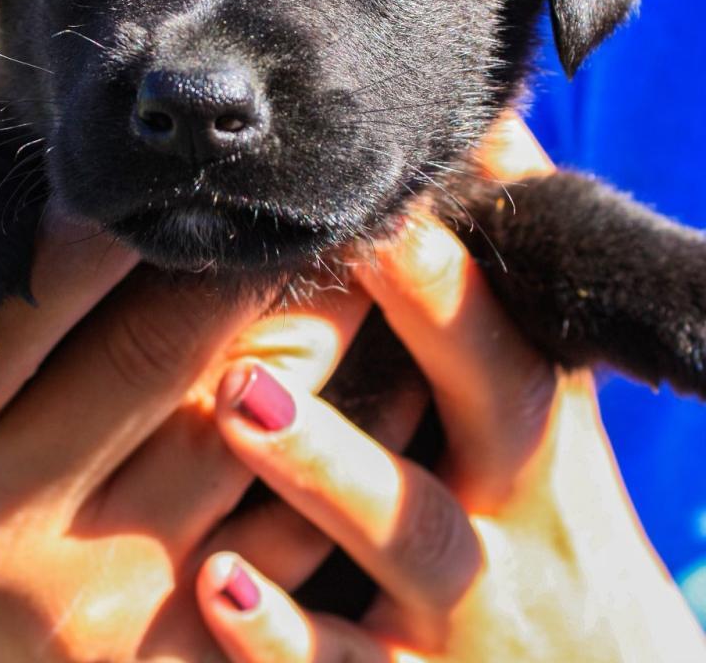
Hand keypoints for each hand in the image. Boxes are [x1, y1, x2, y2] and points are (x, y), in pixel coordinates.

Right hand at [0, 209, 418, 660]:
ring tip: (352, 269)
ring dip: (320, 327)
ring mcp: (88, 608)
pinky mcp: (173, 657)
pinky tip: (390, 378)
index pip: (8, 312)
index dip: (95, 232)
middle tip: (294, 201)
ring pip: (250, 429)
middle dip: (242, 258)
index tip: (166, 178)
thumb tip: (80, 177)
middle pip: (156, 353)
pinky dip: (360, 437)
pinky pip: (303, 530)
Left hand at [196, 116, 705, 661]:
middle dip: (430, 311)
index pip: (512, 328)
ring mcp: (467, 620)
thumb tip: (478, 151)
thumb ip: (494, 324)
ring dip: (327, 463)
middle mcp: (513, 518)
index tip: (388, 183)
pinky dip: (286, 637)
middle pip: (493, 402)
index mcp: (537, 447)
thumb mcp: (541, 446)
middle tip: (349, 231)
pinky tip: (219, 588)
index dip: (456, 257)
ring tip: (242, 397)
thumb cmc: (547, 545)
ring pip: (404, 530)